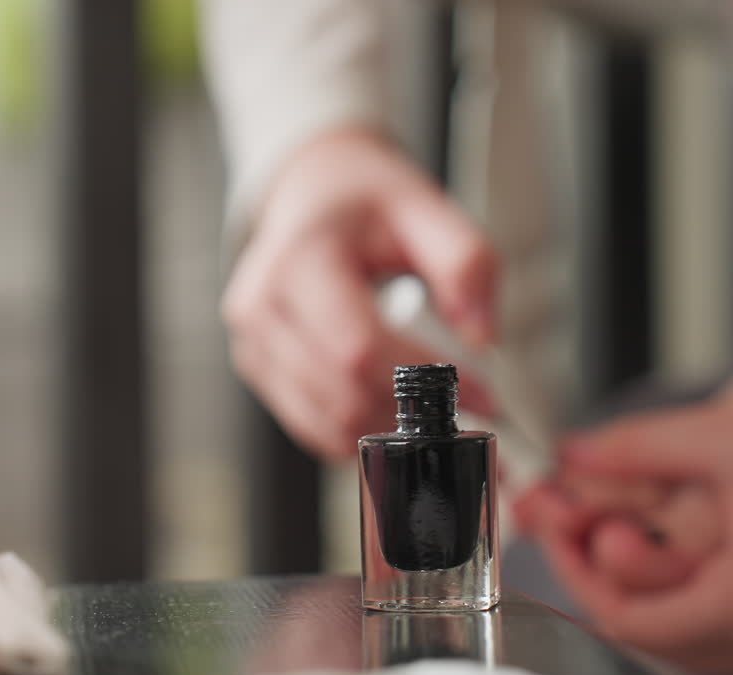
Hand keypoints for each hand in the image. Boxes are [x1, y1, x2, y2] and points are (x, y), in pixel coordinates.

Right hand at [223, 127, 494, 459]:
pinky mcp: (257, 367)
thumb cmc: (363, 201)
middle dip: (412, 408)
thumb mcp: (425, 208)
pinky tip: (388, 399)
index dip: (424, 380)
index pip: (358, 348)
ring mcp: (252, 341)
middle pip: (343, 395)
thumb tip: (480, 338)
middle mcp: (262, 305)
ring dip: (389, 422)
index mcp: (300, 258)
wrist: (310, 190)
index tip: (479, 390)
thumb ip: (465, 263)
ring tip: (423, 391)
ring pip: (328, 422)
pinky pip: (312, 426)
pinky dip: (360, 427)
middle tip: (459, 396)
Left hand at [518, 352, 732, 674]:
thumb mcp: (722, 431)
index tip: (553, 529)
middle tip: (568, 525)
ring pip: (687, 641)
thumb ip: (633, 449)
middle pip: (656, 637)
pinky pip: (721, 631)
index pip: (633, 621)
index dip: (578, 573)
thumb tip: (568, 456)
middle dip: (602, 578)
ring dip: (639, 590)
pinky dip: (678, 595)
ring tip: (603, 531)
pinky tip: (655, 549)